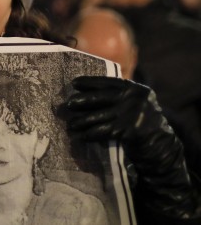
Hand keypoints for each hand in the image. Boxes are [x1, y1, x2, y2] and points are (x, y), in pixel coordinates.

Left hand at [58, 76, 196, 220]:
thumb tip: (85, 92)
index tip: (74, 83)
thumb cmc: (139, 125)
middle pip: (103, 97)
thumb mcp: (132, 106)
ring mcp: (133, 114)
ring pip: (101, 116)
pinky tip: (83, 136)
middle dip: (83, 101)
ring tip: (71, 124)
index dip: (90, 82)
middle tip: (68, 104)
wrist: (161, 148)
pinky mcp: (130, 130)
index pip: (109, 82)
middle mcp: (136, 98)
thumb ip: (117, 98)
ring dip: (83, 121)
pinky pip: (105, 131)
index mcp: (136, 89)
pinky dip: (92, 133)